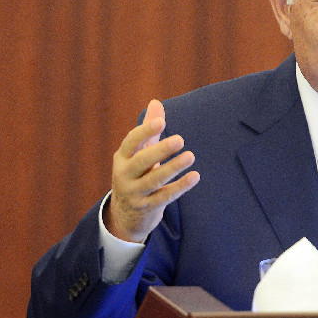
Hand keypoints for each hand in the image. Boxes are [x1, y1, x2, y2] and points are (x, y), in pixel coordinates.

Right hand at [103, 100, 199, 241]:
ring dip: (173, 168)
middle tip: (180, 139)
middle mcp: (124, 175)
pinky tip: (195, 176)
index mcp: (122, 158)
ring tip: (191, 156)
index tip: (161, 122)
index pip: (131, 142)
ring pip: (154, 180)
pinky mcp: (147, 207)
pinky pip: (165, 196)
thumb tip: (156, 102)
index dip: (145, 131)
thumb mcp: (138, 153)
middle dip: (160, 150)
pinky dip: (180, 186)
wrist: (125, 215)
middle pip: (142, 161)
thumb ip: (148, 130)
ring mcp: (135, 193)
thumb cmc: (136, 175)